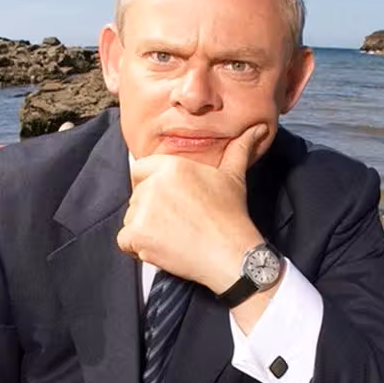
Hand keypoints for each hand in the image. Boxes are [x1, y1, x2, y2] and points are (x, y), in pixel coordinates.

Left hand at [116, 123, 268, 292]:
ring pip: (130, 218)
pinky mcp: (137, 235)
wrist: (231, 254)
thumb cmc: (231, 216)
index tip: (166, 200)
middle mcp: (154, 184)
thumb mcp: (233, 176)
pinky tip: (163, 248)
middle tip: (178, 222)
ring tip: (175, 235)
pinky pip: (124, 241)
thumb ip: (239, 149)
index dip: (149, 184)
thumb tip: (259, 128)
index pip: (140, 169)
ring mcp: (142, 210)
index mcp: (171, 166)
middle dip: (150, 210)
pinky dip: (138, 248)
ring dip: (145, 230)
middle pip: (136, 196)